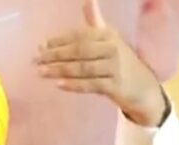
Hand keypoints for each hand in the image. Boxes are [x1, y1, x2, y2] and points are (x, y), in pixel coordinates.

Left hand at [34, 0, 166, 126]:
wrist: (143, 88)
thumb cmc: (120, 61)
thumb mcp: (109, 38)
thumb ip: (94, 21)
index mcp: (108, 35)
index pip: (79, 36)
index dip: (58, 41)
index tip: (40, 46)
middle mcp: (113, 48)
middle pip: (79, 51)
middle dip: (55, 55)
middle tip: (35, 60)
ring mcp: (115, 68)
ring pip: (82, 68)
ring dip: (59, 70)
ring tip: (41, 72)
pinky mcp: (115, 86)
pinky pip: (90, 85)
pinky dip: (74, 85)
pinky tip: (58, 84)